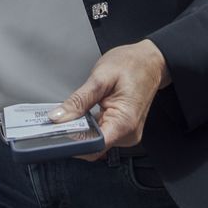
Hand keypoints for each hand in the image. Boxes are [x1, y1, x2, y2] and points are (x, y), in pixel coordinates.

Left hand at [50, 39, 168, 159]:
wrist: (151, 61)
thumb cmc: (132, 64)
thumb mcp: (100, 77)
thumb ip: (78, 100)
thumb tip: (58, 118)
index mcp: (124, 122)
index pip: (94, 146)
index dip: (72, 143)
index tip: (57, 134)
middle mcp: (128, 133)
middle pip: (93, 146)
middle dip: (74, 134)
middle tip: (61, 117)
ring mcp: (126, 133)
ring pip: (95, 140)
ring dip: (82, 128)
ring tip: (78, 110)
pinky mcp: (123, 129)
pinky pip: (102, 133)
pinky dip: (90, 125)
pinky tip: (88, 112)